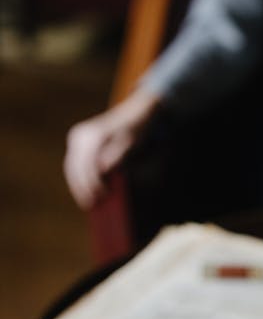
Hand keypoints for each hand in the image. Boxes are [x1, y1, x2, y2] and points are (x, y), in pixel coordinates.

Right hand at [63, 89, 160, 209]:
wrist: (133, 113)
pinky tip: (86, 193)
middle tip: (90, 206)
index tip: (100, 197)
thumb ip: (117, 154)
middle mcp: (81, 136)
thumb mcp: (131, 142)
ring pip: (71, 168)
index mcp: (93, 135)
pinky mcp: (76, 143)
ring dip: (78, 186)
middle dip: (82, 188)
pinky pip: (74, 165)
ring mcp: (76, 138)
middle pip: (75, 168)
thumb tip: (103, 168)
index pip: (88, 165)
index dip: (93, 183)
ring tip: (87, 203)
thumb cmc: (134, 130)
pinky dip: (79, 179)